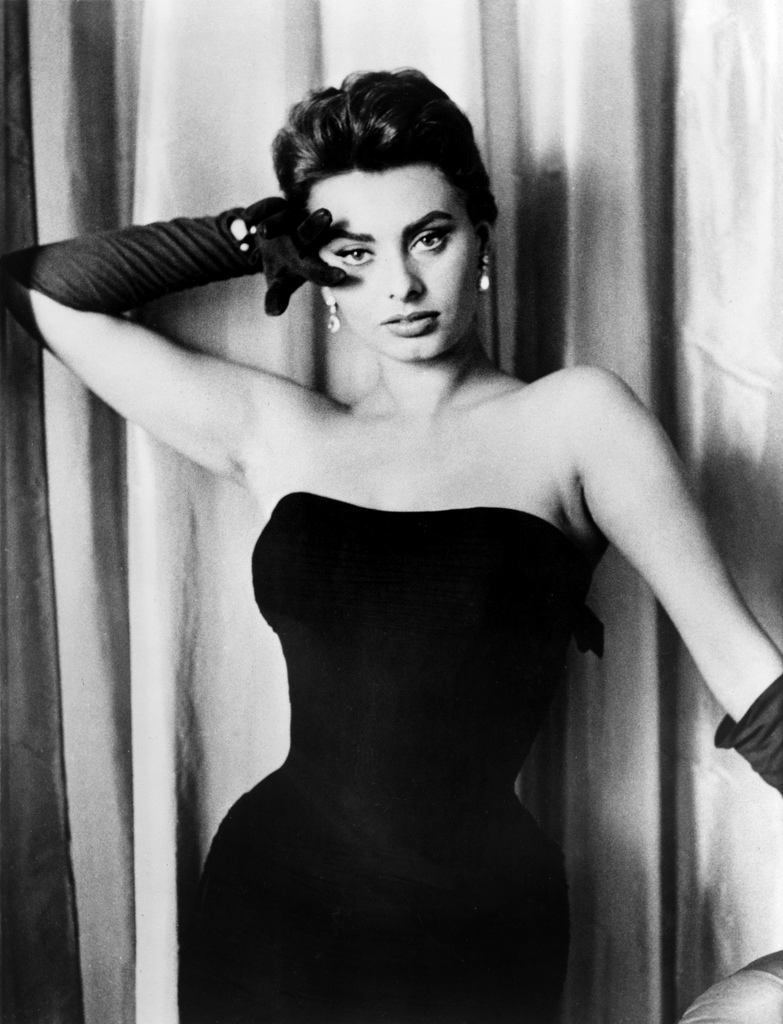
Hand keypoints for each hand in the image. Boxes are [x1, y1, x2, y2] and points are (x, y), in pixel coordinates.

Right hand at [229, 198, 345, 315]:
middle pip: (308, 233)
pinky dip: (257, 211)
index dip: (326, 273)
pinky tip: (247, 219)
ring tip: (262, 231)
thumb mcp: (277, 283)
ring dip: (276, 223)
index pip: (318, 269)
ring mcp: (289, 220)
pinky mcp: (272, 207)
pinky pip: (266, 207)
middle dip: (314, 226)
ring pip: (286, 218)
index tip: (341, 276)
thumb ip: (276, 297)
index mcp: (308, 261)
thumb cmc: (281, 265)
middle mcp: (302, 239)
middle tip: (326, 215)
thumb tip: (273, 312)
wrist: (271, 236)